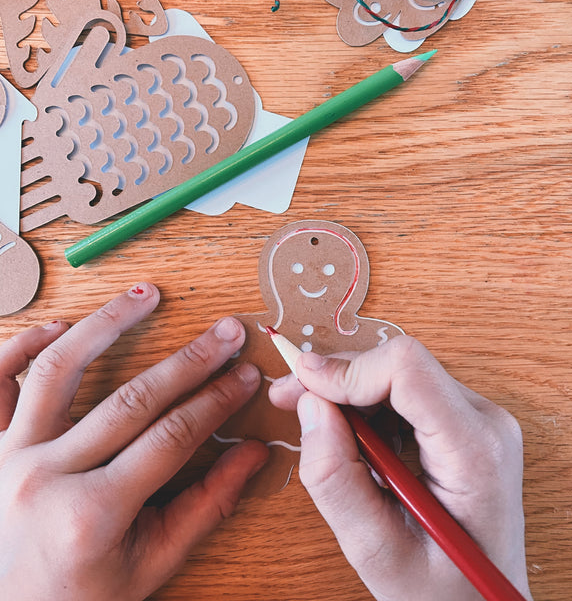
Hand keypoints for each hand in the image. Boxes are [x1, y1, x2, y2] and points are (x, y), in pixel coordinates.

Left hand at [0, 283, 267, 600]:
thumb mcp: (150, 565)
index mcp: (90, 515)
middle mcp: (44, 478)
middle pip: (132, 400)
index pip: (171, 439)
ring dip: (106, 324)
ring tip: (146, 294)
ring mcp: (8, 456)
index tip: (244, 375)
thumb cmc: (78, 597)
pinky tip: (59, 327)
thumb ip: (206, 507)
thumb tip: (253, 455)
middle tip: (225, 332)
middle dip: (189, 361)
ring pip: (59, 370)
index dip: (216, 402)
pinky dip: (22, 346)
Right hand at [269, 336, 532, 600]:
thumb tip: (310, 406)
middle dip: (339, 377)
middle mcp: (485, 421)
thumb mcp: (377, 551)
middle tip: (288, 397)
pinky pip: (408, 389)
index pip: (408, 368)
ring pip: (400, 371)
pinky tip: (351, 436)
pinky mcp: (465, 421)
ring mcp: (479, 418)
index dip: (348, 368)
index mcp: (475, 451)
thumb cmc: (442, 591)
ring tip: (316, 423)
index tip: (301, 385)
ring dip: (351, 390)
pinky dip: (369, 404)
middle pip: (401, 364)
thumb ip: (337, 480)